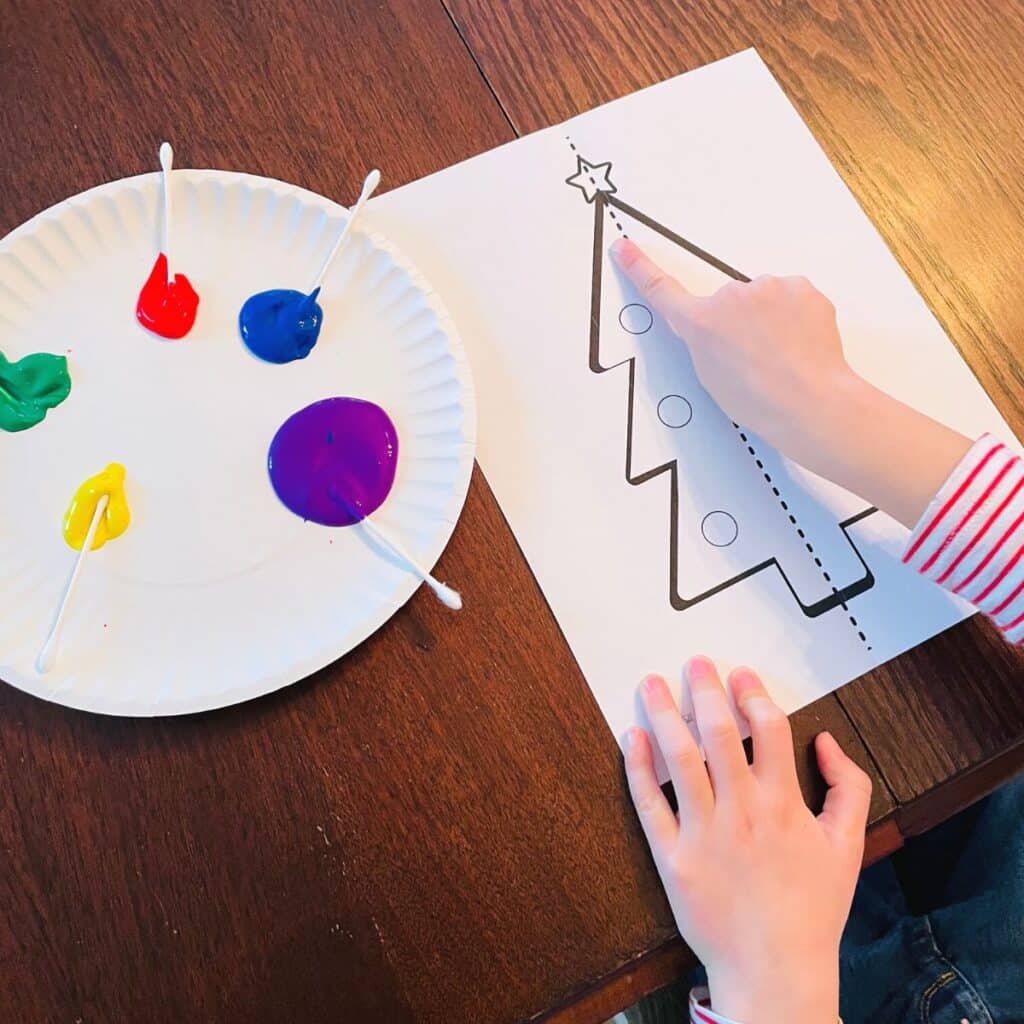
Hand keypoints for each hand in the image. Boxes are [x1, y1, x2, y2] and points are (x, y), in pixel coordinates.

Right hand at [610, 238, 971, 528]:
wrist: (808, 401)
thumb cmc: (761, 399)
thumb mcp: (712, 377)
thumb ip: (707, 342)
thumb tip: (723, 329)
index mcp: (701, 323)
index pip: (661, 290)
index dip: (639, 267)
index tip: (625, 248)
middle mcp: (730, 297)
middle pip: (731, 301)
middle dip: (741, 321)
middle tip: (756, 355)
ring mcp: (767, 288)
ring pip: (765, 298)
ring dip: (772, 319)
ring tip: (782, 354)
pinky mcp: (800, 286)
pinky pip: (793, 297)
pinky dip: (797, 316)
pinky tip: (800, 344)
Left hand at [625, 657, 870, 1023]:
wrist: (776, 970)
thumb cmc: (812, 908)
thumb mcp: (849, 846)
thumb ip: (848, 787)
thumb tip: (825, 740)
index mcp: (784, 803)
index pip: (768, 729)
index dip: (752, 694)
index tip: (738, 673)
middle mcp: (743, 810)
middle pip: (720, 734)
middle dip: (706, 690)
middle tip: (694, 662)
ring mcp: (704, 833)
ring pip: (680, 759)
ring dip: (665, 714)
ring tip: (652, 684)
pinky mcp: (673, 857)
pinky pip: (650, 803)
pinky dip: (638, 767)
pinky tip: (632, 736)